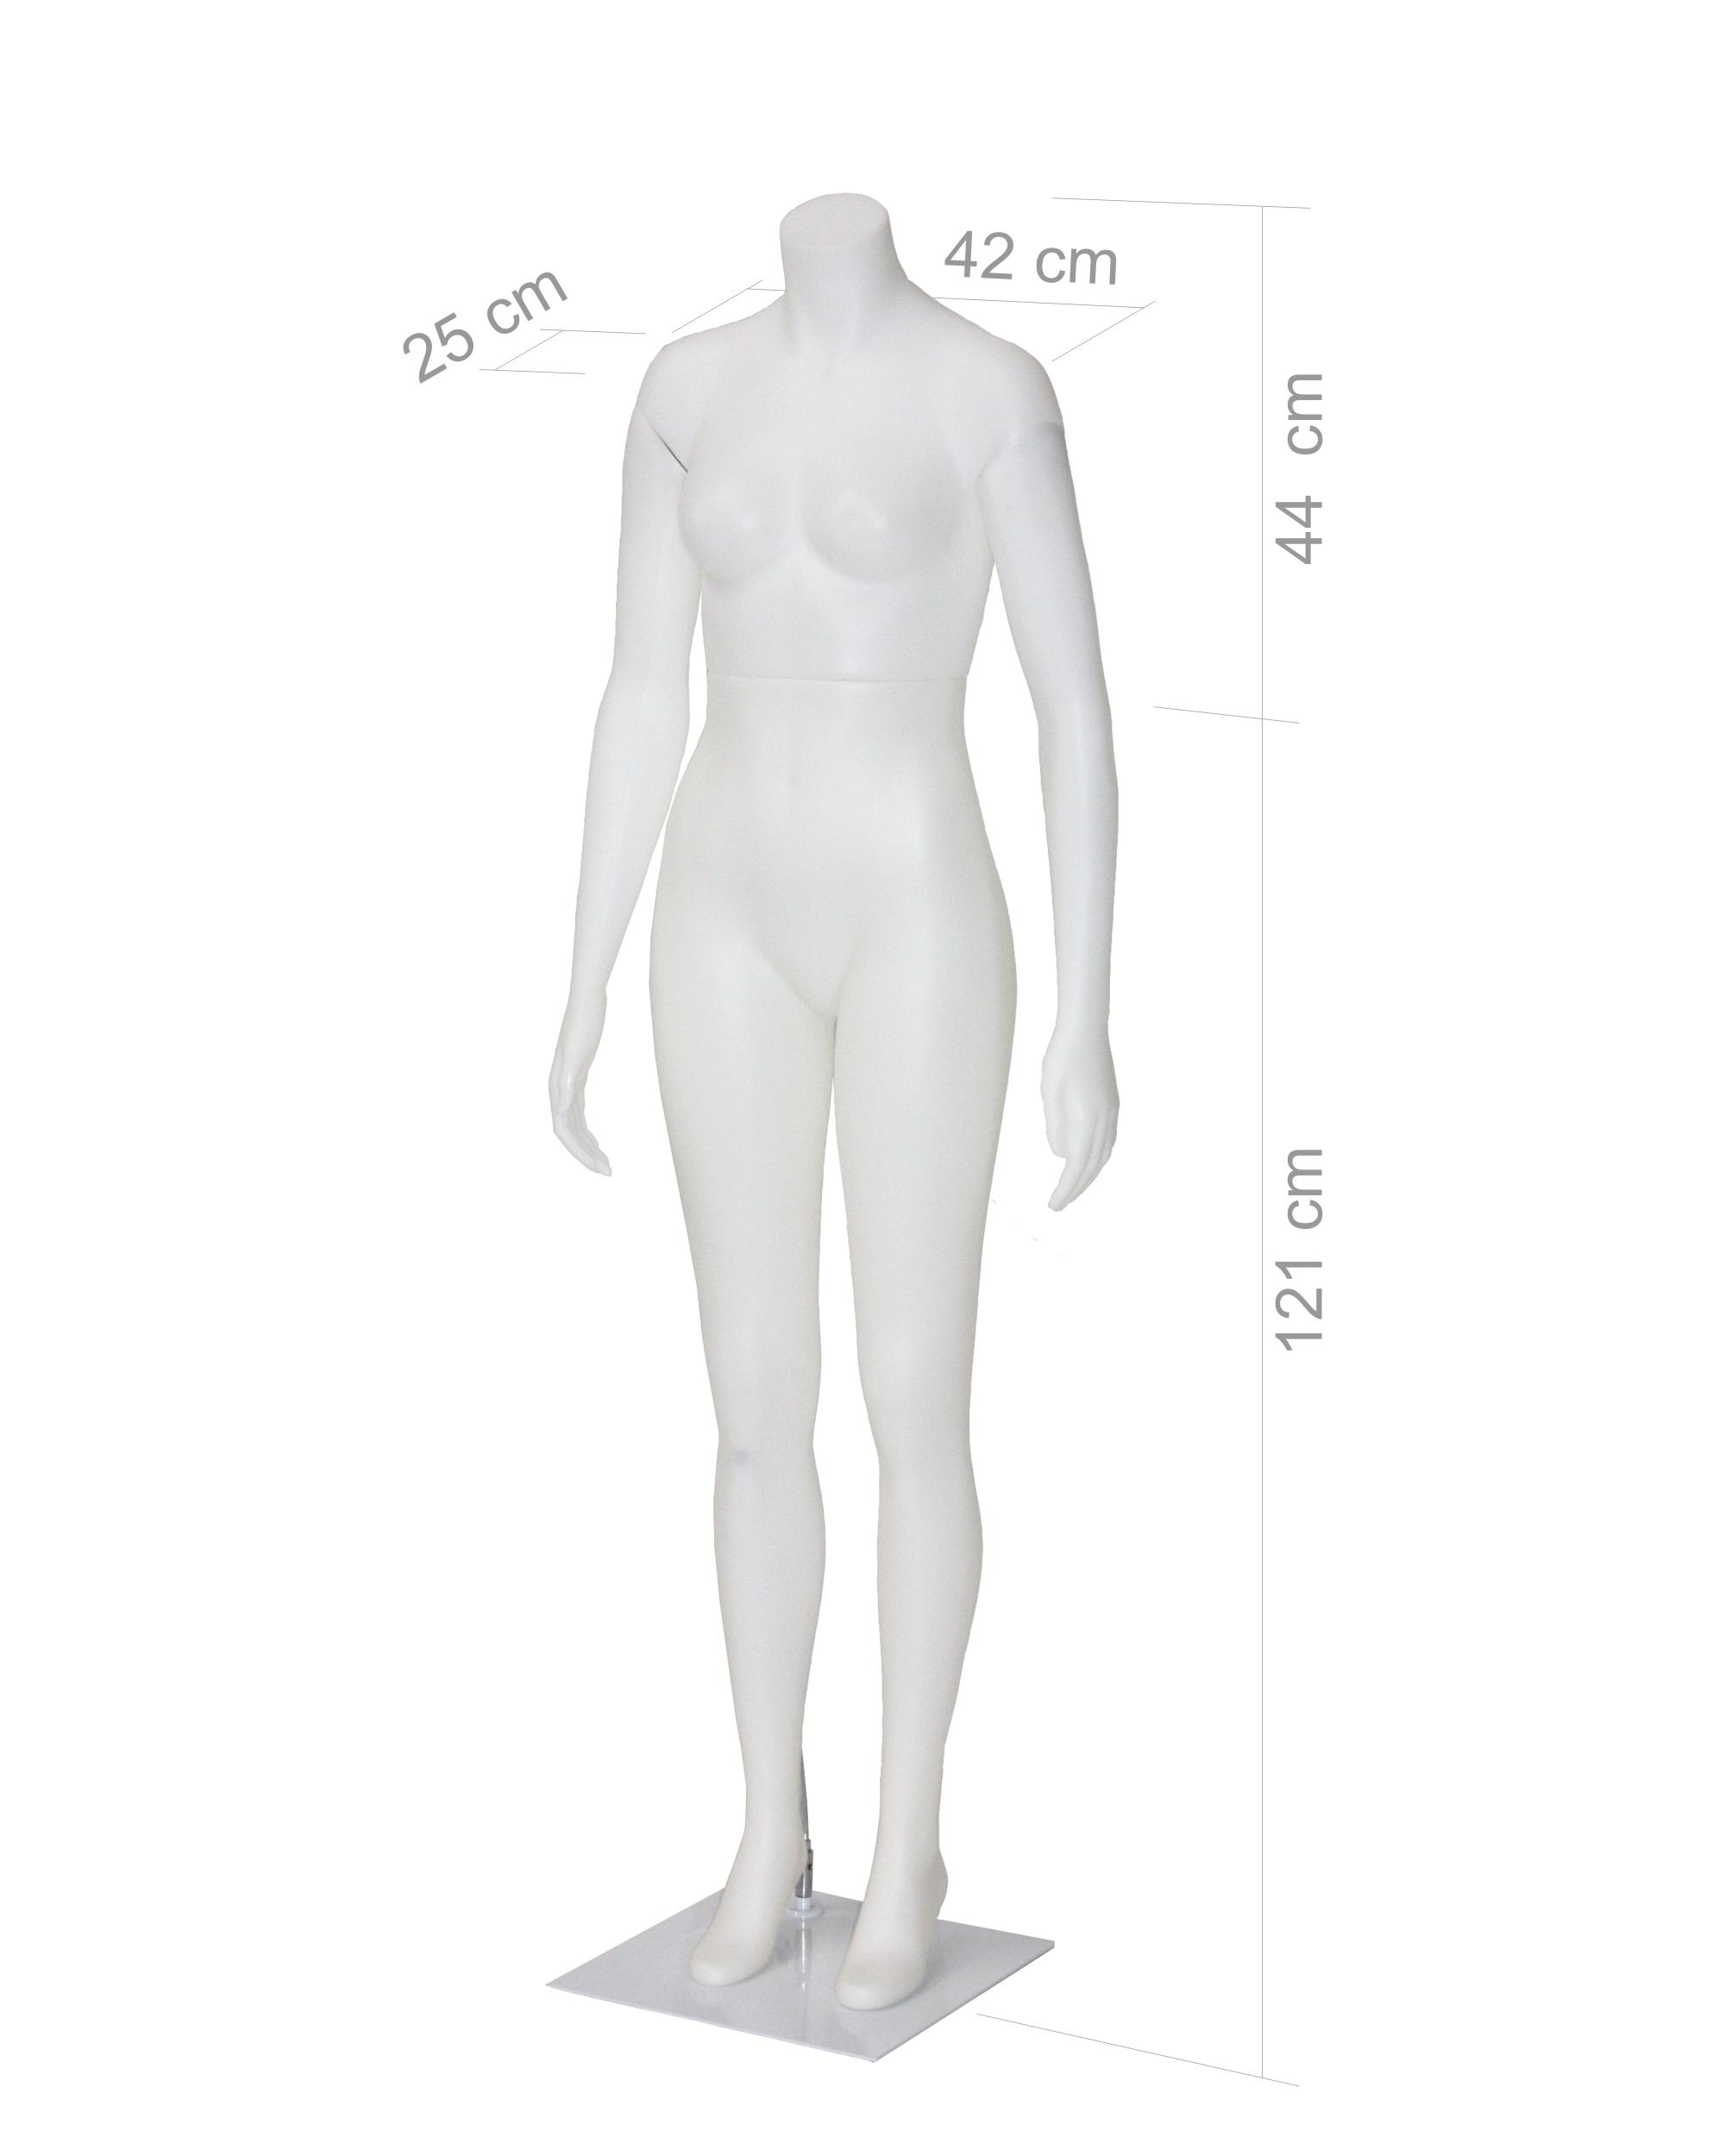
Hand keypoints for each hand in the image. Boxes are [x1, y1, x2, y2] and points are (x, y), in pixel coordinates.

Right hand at [548, 993, 610, 1174]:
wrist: (588, 1001)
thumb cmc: (584, 1024)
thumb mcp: (577, 1053)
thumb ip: (566, 1081)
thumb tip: (559, 1110)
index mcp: (558, 1088)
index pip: (564, 1130)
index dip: (579, 1152)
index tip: (599, 1167)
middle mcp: (559, 1090)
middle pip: (569, 1133)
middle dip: (586, 1155)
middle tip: (608, 1172)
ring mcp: (568, 1085)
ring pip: (574, 1125)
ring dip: (588, 1146)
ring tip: (605, 1163)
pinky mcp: (578, 1079)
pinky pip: (579, 1114)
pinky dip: (587, 1130)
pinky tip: (596, 1140)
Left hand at [1041, 1026, 1117, 1209]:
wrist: (1086, 1029)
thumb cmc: (1061, 1058)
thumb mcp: (1049, 1094)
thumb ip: (1055, 1126)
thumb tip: (1061, 1154)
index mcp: (1087, 1120)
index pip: (1075, 1166)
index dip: (1065, 1189)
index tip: (1053, 1205)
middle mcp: (1105, 1120)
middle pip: (1092, 1166)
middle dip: (1076, 1188)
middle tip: (1059, 1204)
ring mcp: (1112, 1112)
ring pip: (1103, 1155)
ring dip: (1089, 1175)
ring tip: (1072, 1187)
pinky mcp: (1112, 1104)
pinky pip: (1108, 1140)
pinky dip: (1096, 1157)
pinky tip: (1086, 1159)